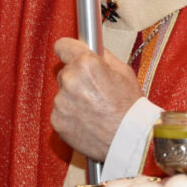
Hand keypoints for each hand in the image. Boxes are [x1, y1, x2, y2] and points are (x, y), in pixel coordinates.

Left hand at [51, 37, 141, 160]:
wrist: (129, 141)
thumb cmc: (130, 107)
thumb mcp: (123, 72)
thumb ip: (103, 56)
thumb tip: (92, 47)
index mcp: (86, 64)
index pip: (62, 45)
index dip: (69, 50)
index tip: (70, 54)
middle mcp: (70, 80)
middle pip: (64, 72)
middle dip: (75, 78)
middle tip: (94, 91)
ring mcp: (61, 102)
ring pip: (62, 93)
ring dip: (72, 99)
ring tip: (93, 110)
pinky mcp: (57, 120)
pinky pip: (60, 112)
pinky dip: (70, 116)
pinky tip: (87, 121)